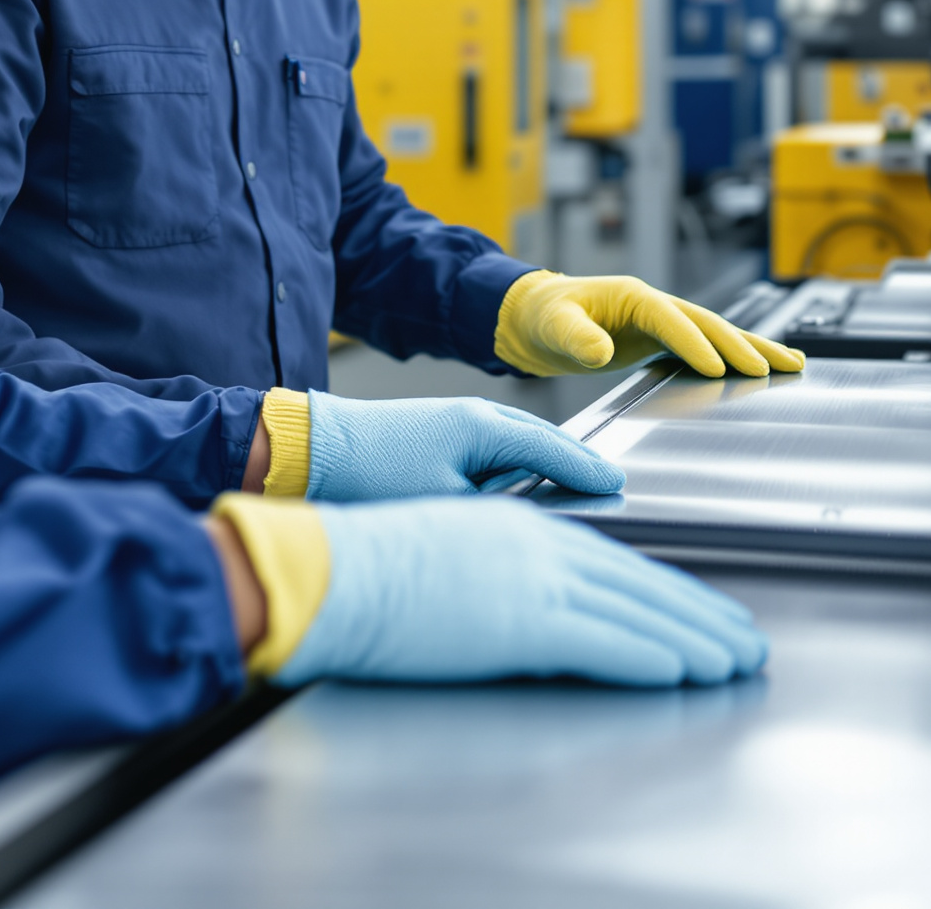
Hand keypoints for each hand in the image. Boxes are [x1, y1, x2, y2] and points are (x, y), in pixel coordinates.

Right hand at [254, 497, 765, 686]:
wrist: (330, 569)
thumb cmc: (367, 567)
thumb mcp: (449, 552)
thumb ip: (501, 571)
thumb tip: (528, 601)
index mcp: (520, 530)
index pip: (614, 562)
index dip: (665, 589)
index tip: (700, 609)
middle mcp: (539, 547)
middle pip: (641, 583)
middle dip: (700, 614)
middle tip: (744, 639)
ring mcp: (533, 583)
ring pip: (637, 613)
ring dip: (694, 641)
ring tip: (733, 663)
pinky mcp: (521, 622)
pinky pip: (604, 642)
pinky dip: (649, 656)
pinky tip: (682, 671)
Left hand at [297, 390, 621, 500]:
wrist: (314, 450)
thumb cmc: (371, 476)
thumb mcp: (443, 501)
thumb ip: (496, 508)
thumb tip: (529, 516)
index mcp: (484, 426)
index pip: (553, 449)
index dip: (587, 470)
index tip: (616, 482)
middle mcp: (478, 415)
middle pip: (543, 440)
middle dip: (573, 463)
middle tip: (606, 486)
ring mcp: (458, 420)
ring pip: (518, 443)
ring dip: (543, 465)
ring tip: (571, 490)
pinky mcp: (441, 432)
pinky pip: (494, 448)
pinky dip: (513, 466)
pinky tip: (512, 489)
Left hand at [496, 273, 804, 378]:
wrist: (530, 319)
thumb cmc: (541, 316)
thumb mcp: (552, 325)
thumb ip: (574, 336)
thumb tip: (599, 351)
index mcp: (632, 296)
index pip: (671, 318)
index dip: (695, 343)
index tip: (718, 368)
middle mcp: (653, 306)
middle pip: (706, 324)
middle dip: (741, 346)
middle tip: (773, 368)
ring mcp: (660, 324)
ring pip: (715, 334)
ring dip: (753, 349)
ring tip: (794, 364)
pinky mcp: (659, 343)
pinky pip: (704, 350)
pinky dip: (733, 360)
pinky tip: (763, 372)